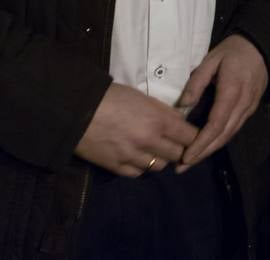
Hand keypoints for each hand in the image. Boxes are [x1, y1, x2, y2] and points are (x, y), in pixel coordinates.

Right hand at [75, 82, 198, 176]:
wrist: (76, 110)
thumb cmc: (111, 96)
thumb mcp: (142, 97)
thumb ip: (163, 111)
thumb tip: (180, 122)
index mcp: (158, 121)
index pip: (189, 137)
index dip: (194, 137)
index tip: (192, 137)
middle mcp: (150, 142)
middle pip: (177, 154)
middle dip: (179, 149)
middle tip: (173, 144)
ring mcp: (133, 157)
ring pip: (159, 166)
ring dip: (159, 158)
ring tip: (152, 150)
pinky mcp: (117, 167)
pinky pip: (138, 173)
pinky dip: (141, 167)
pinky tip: (137, 158)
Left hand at [174, 34, 268, 171]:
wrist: (260, 48)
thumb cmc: (232, 52)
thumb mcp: (211, 60)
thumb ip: (197, 81)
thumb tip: (183, 104)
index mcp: (231, 91)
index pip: (216, 124)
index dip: (201, 142)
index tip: (186, 156)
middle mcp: (242, 104)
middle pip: (222, 135)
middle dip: (203, 153)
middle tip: (182, 167)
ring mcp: (248, 109)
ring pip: (229, 135)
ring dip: (210, 150)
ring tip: (191, 161)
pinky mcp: (250, 110)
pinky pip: (234, 129)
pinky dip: (219, 141)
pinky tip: (206, 146)